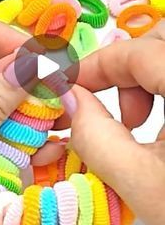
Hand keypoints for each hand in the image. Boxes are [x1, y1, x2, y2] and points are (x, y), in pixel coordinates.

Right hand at [71, 20, 164, 224]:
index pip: (139, 52)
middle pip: (162, 40)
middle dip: (128, 66)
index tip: (69, 86)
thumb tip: (70, 99)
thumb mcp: (142, 184)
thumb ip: (96, 137)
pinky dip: (162, 88)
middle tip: (121, 111)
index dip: (96, 66)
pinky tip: (161, 127)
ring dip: (146, 77)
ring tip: (137, 124)